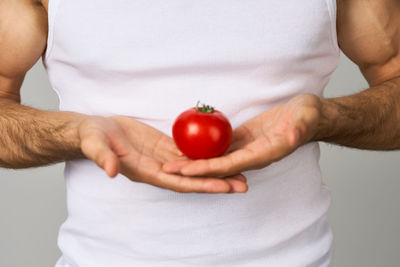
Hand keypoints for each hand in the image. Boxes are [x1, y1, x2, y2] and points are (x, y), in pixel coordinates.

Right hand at [78, 116, 247, 192]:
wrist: (96, 130)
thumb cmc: (94, 137)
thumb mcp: (96, 145)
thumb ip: (103, 158)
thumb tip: (110, 172)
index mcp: (146, 172)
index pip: (178, 182)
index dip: (201, 185)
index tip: (223, 187)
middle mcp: (159, 169)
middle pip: (193, 179)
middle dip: (218, 182)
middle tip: (243, 185)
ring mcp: (164, 159)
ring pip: (195, 167)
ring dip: (216, 171)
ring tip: (240, 172)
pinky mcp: (166, 147)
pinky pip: (189, 153)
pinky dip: (205, 155)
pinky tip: (222, 153)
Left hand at [162, 94, 320, 176]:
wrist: (307, 115)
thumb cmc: (307, 116)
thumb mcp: (305, 119)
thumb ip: (297, 130)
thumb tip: (291, 138)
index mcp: (262, 155)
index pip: (229, 165)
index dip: (206, 169)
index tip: (186, 171)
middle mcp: (250, 157)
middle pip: (216, 166)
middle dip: (192, 169)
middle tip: (166, 169)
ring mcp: (244, 149)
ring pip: (216, 158)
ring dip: (194, 161)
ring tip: (171, 160)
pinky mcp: (242, 139)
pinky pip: (220, 146)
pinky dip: (204, 148)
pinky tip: (188, 146)